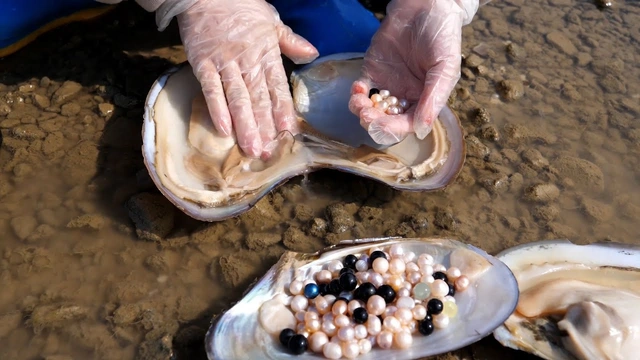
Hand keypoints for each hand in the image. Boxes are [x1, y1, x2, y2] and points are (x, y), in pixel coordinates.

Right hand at [176, 0, 318, 157]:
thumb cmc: (241, 7)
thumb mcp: (272, 22)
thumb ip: (290, 42)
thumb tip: (312, 55)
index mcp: (266, 54)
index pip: (278, 88)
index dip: (284, 112)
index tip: (289, 133)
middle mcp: (247, 62)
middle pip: (258, 100)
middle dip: (265, 128)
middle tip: (269, 153)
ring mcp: (224, 64)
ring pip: (237, 99)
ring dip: (245, 126)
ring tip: (251, 148)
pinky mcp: (203, 64)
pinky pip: (210, 89)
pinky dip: (217, 109)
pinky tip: (224, 130)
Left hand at [349, 0, 477, 144]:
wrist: (426, 6)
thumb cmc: (442, 36)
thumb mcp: (445, 67)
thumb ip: (434, 98)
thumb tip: (423, 130)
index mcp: (425, 100)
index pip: (407, 124)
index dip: (394, 128)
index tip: (382, 125)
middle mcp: (405, 97)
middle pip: (386, 121)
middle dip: (374, 123)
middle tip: (367, 117)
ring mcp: (387, 85)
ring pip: (371, 109)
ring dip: (362, 111)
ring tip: (359, 104)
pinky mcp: (372, 71)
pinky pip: (361, 90)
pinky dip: (356, 94)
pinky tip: (358, 89)